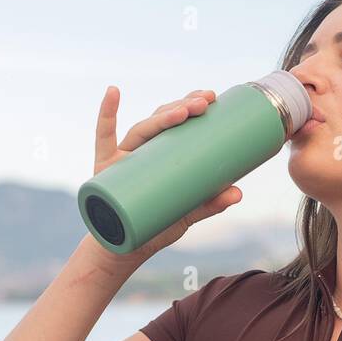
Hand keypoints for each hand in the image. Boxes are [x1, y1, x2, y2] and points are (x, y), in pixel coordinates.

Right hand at [88, 85, 242, 267]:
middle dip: (183, 107)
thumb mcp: (186, 214)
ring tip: (182, 111)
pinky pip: (103, 137)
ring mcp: (121, 157)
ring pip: (142, 129)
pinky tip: (113, 92)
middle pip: (160, 120)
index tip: (211, 97)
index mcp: (160, 153)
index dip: (191, 105)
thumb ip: (210, 204)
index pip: (176, 121)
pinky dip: (106, 115)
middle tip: (204, 103)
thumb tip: (238, 193)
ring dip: (162, 116)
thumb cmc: (155, 226)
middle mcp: (141, 149)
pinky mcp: (103, 169)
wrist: (124, 248)